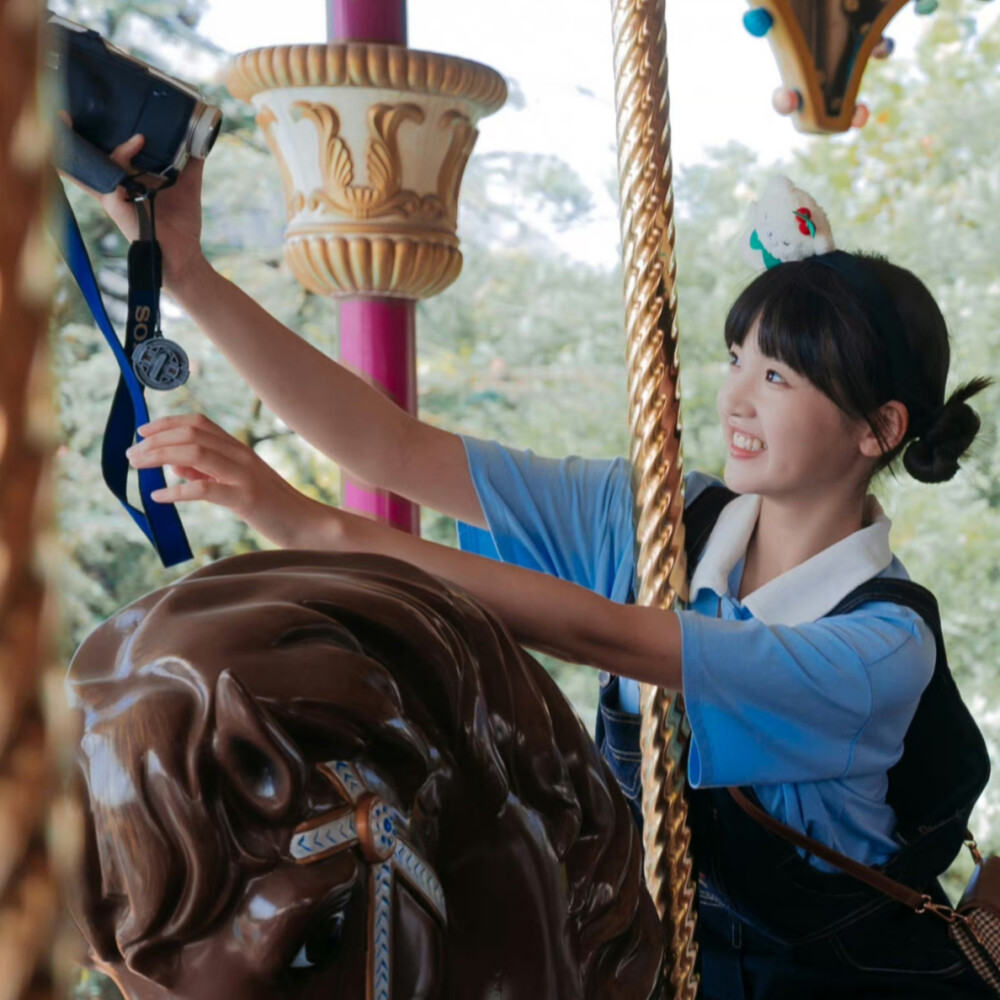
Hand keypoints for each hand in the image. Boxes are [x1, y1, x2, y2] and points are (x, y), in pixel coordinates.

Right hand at [58, 116, 208, 291]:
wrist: (185, 254)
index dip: (81, 134)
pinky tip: (136, 144)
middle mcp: (112, 185)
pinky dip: (121, 158)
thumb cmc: (181, 222)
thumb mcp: (186, 184)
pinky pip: (111, 179)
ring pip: (90, 164)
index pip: (95, 153)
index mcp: (122, 179)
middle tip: (61, 112)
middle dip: (67, 135)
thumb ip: (190, 160)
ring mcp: (112, 196)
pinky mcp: (117, 207)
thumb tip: (199, 137)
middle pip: (82, 157)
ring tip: (84, 120)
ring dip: (87, 142)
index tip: (73, 111)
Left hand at [126, 413, 339, 548]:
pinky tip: (159, 496)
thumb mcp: (237, 484)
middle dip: (156, 440)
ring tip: (138, 466)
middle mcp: (241, 456)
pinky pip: (205, 489)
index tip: (142, 432)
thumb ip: (207, 471)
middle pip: (192, 434)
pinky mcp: (247, 498)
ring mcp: (245, 475)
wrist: (307, 525)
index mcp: (239, 449)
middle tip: (131, 454)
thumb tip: (173, 463)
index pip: (199, 423)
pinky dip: (177, 490)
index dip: (167, 423)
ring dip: (160, 456)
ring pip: (195, 453)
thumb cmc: (272, 507)